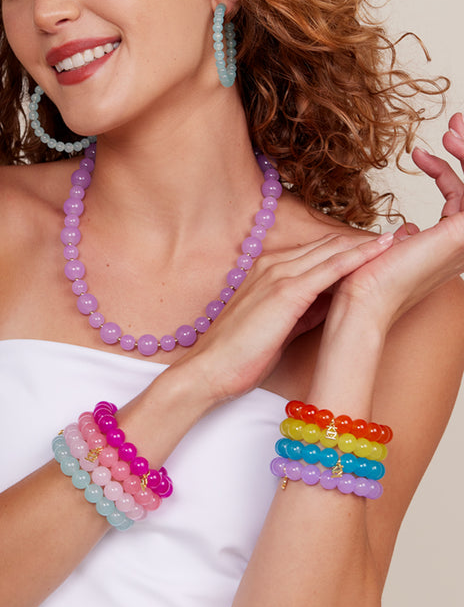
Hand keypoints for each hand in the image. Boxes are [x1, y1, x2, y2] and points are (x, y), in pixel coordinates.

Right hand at [176, 231, 393, 404]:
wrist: (210, 369)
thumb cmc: (239, 354)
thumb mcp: (277, 325)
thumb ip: (302, 308)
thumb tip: (332, 302)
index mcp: (267, 270)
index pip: (315, 252)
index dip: (346, 248)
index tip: (375, 248)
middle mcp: (272, 264)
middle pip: (326, 245)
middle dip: (362, 241)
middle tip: (395, 238)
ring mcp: (279, 274)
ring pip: (332, 250)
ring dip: (366, 243)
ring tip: (397, 238)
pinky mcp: (287, 291)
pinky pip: (331, 267)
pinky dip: (358, 256)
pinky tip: (381, 250)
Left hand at [333, 114, 463, 327]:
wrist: (362, 298)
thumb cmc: (367, 278)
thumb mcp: (394, 247)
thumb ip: (408, 237)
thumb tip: (408, 229)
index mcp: (450, 246)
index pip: (459, 199)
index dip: (446, 171)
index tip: (419, 154)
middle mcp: (463, 244)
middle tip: (455, 123)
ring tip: (452, 130)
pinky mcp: (463, 234)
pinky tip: (451, 146)